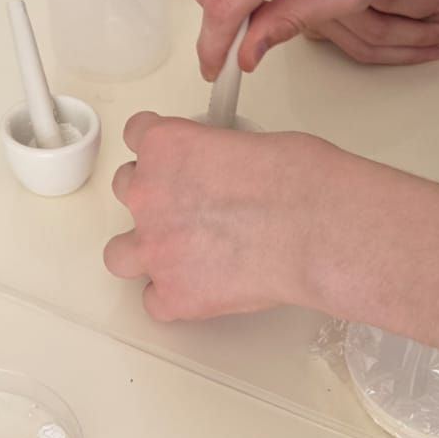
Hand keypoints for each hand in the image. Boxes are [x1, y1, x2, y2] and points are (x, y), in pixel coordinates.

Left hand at [103, 112, 331, 319]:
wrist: (318, 229)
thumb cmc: (301, 181)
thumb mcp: (253, 142)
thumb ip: (219, 156)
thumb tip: (227, 170)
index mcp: (165, 147)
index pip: (137, 135)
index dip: (159, 151)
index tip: (172, 158)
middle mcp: (148, 196)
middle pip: (127, 191)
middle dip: (155, 199)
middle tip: (190, 207)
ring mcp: (155, 249)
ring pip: (120, 254)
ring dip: (145, 252)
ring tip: (180, 255)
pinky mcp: (174, 295)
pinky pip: (154, 302)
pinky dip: (173, 298)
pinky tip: (200, 290)